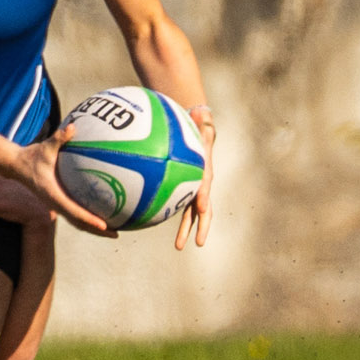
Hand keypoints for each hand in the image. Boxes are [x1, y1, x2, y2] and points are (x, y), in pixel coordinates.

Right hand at [7, 124, 115, 236]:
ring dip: (94, 228)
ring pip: (78, 221)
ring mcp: (57, 205)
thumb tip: (72, 126)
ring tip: (114, 230)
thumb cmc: (31, 156)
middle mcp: (56, 204)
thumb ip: (59, 138)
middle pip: (80, 223)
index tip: (105, 226)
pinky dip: (89, 217)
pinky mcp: (58, 201)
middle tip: (116, 235)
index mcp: (54, 195)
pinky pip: (76, 212)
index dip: (90, 220)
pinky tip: (102, 211)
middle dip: (98, 231)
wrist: (16, 166)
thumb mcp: (45, 147)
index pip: (75, 212)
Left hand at [174, 117, 214, 250]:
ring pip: (189, 213)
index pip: (206, 186)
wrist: (196, 134)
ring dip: (185, 231)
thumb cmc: (196, 126)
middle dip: (200, 227)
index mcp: (205, 171)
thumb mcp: (199, 122)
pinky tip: (153, 224)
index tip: (201, 208)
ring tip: (178, 247)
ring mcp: (192, 189)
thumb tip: (201, 111)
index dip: (204, 197)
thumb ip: (200, 121)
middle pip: (202, 210)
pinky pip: (176, 205)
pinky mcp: (182, 190)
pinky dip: (167, 215)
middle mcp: (201, 185)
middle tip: (195, 244)